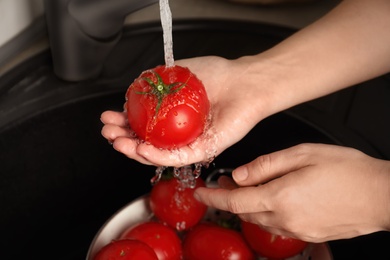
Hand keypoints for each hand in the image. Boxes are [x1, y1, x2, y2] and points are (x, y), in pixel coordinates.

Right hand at [101, 56, 267, 166]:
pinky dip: (158, 156)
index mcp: (172, 117)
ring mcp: (191, 142)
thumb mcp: (178, 73)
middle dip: (122, 139)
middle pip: (146, 143)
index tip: (107, 117)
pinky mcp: (205, 149)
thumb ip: (156, 82)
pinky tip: (142, 149)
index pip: (142, 125)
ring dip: (135, 151)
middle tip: (108, 132)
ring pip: (158, 154)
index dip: (122, 123)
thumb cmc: (218, 75)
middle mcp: (179, 133)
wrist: (244, 80)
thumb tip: (133, 89)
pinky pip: (178, 157)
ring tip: (118, 143)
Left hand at [194, 143, 389, 241]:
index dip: (212, 196)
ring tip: (253, 185)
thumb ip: (265, 165)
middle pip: (244, 211)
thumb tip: (240, 174)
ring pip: (259, 219)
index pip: (233, 200)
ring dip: (250, 204)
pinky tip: (276, 197)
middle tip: (230, 180)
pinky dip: (268, 211)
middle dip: (231, 197)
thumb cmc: (347, 170)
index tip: (200, 192)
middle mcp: (285, 219)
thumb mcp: (302, 155)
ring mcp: (297, 230)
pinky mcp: (308, 235)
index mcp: (280, 197)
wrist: (381, 195)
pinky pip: (277, 224)